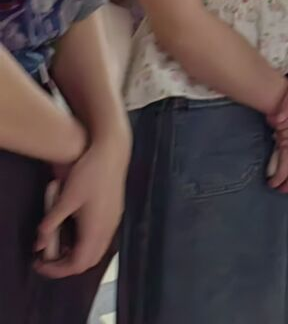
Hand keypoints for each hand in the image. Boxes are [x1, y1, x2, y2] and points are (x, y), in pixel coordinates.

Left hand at [35, 129, 128, 277]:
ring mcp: (113, 221)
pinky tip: (73, 232)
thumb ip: (51, 223)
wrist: (113, 152)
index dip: (56, 270)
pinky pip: (101, 240)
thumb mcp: (64, 199)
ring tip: (57, 246)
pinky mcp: (114, 213)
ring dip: (76, 255)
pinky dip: (85, 245)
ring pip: (96, 251)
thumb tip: (39, 244)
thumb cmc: (89, 173)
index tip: (39, 264)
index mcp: (95, 229)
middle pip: (88, 262)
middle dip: (66, 266)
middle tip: (46, 259)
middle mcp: (108, 229)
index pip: (77, 264)